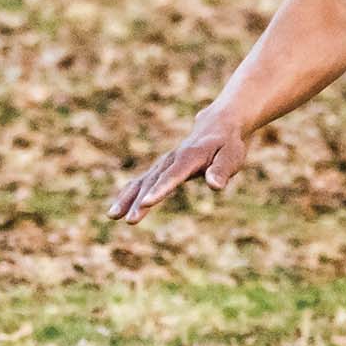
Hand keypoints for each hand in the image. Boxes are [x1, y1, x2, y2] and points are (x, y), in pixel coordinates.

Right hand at [104, 113, 251, 223]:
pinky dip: (129, 194)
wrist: (217, 125)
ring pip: (143, 181)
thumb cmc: (228, 144)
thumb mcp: (232, 156)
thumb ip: (222, 170)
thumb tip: (215, 186)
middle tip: (130, 220)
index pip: (173, 175)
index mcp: (190, 156)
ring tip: (112, 216)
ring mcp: (165, 163)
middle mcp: (173, 159)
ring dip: (128, 198)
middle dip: (140, 200)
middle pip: (153, 181)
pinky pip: (142, 181)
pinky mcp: (162, 168)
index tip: (147, 202)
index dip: (160, 189)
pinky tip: (118, 210)